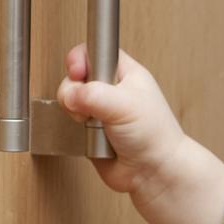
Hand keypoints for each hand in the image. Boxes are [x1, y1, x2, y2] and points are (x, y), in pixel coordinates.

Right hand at [55, 44, 191, 198]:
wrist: (153, 172)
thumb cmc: (154, 135)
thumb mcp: (124, 104)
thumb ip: (93, 94)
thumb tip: (69, 94)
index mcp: (125, 73)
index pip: (94, 51)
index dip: (81, 59)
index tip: (77, 73)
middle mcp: (111, 89)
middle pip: (76, 76)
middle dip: (75, 92)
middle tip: (87, 106)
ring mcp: (100, 110)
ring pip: (71, 101)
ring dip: (77, 114)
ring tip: (94, 124)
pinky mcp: (90, 130)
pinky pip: (71, 124)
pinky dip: (77, 131)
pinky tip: (92, 137)